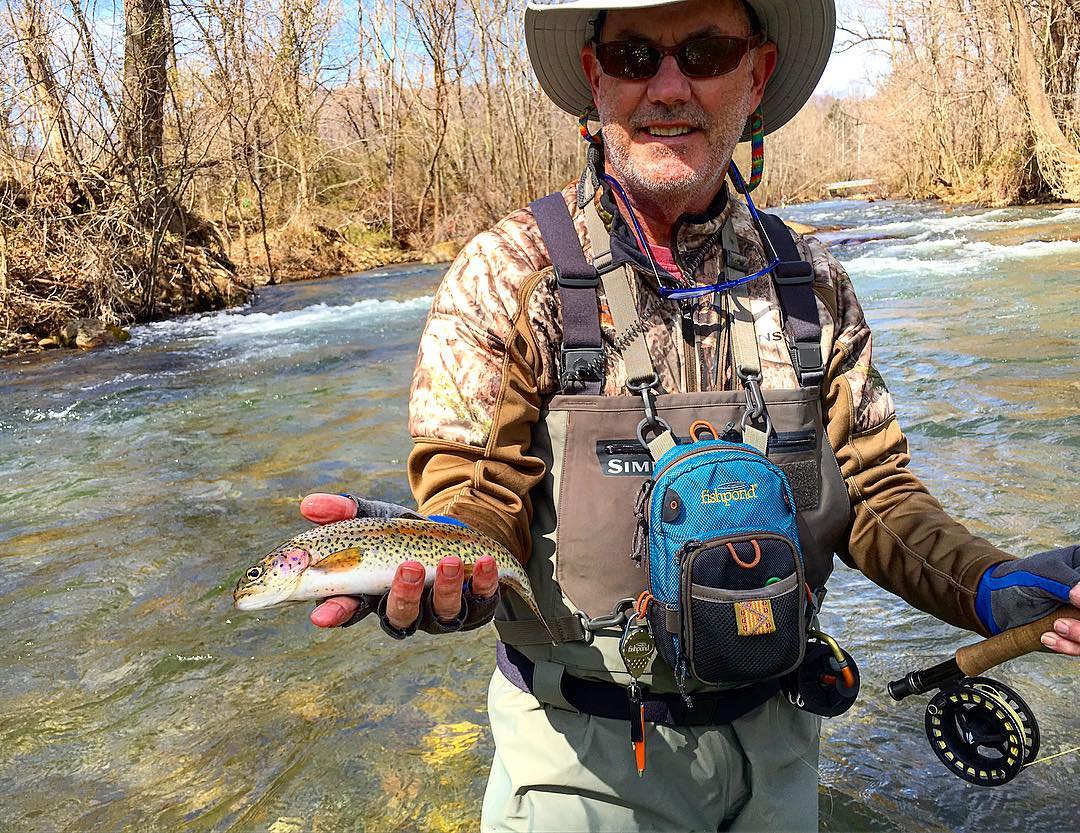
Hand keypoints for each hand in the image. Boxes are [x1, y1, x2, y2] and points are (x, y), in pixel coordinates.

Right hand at [300, 493, 500, 634]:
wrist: (454, 536)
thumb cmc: (404, 534)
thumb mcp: (375, 518)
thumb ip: (346, 511)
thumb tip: (308, 504)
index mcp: (374, 594)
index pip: (350, 609)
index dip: (337, 613)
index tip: (322, 616)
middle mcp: (406, 609)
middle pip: (400, 615)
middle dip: (404, 595)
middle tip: (408, 568)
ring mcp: (440, 611)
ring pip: (441, 612)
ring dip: (447, 587)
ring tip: (451, 560)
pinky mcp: (475, 605)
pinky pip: (481, 600)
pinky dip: (485, 582)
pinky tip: (486, 562)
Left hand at [976, 545, 1079, 656]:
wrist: (998, 602)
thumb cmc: (1022, 579)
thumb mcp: (1043, 574)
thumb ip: (1067, 583)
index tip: (1075, 601)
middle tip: (1061, 623)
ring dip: (1079, 634)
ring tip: (1055, 627)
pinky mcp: (1078, 635)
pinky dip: (1069, 646)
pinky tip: (1047, 638)